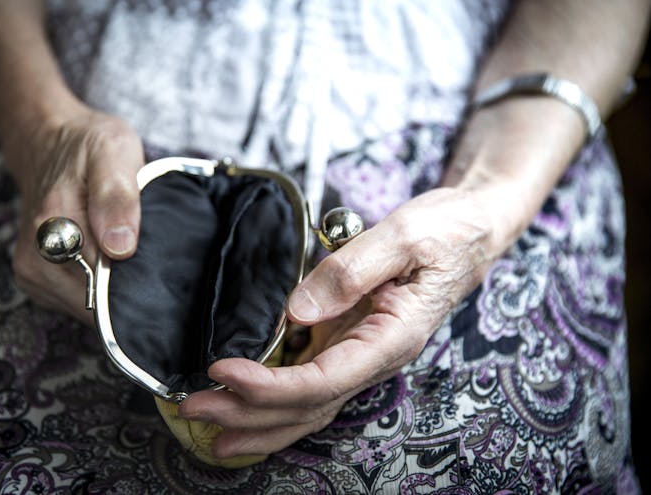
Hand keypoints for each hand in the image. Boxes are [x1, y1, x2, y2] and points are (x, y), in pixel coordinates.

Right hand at [7, 104, 143, 323]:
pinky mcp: (34, 279)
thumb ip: (117, 197)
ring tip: (124, 252)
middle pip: (95, 302)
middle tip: (144, 253)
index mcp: (55, 224)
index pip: (104, 284)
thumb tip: (119, 248)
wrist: (50, 142)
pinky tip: (106, 261)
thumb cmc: (88, 146)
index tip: (154, 266)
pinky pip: (75, 302)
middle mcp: (37, 254)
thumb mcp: (113, 151)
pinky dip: (96, 289)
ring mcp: (32, 270)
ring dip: (111, 289)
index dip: (136, 282)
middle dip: (124, 288)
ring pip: (86, 307)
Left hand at [179, 187, 503, 456]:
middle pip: (308, 405)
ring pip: (308, 405)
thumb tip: (297, 311)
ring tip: (209, 430)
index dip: (269, 386)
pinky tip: (244, 404)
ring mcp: (361, 353)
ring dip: (257, 420)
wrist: (470, 231)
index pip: (323, 381)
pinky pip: (310, 383)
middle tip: (193, 410)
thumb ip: (352, 270)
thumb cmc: (446, 231)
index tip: (222, 373)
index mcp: (390, 339)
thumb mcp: (405, 235)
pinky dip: (275, 399)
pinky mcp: (349, 341)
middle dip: (248, 415)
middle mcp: (374, 357)